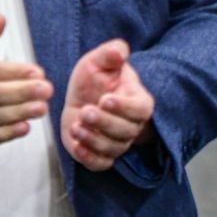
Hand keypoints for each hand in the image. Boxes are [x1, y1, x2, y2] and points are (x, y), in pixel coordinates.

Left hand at [61, 40, 155, 171]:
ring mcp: (117, 142)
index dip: (124, 107)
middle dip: (104, 123)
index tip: (106, 99)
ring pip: (112, 148)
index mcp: (138, 101)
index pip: (140, 110)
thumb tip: (119, 52)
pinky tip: (77, 146)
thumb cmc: (96, 78)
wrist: (83, 96)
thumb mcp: (100, 60)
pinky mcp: (100, 154)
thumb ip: (111, 53)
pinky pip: (100, 164)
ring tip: (76, 126)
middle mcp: (131, 126)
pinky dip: (89, 158)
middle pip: (125, 131)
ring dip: (93, 139)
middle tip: (86, 111)